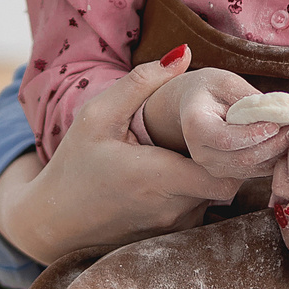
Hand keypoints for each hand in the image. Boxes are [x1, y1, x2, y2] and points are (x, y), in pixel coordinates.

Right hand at [0, 48, 240, 263]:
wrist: (53, 221)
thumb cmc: (74, 165)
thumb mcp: (97, 115)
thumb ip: (141, 83)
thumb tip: (184, 53)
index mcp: (158, 177)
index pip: (226, 172)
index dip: (235, 149)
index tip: (225, 124)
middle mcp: (173, 208)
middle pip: (226, 181)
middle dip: (226, 154)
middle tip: (212, 127)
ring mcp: (174, 226)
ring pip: (214, 195)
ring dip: (209, 170)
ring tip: (188, 146)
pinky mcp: (170, 235)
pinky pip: (198, 207)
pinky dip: (194, 188)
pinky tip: (173, 169)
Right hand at [143, 67, 288, 185]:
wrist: (192, 107)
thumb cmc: (208, 90)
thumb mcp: (225, 82)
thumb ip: (250, 97)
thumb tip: (284, 110)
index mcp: (195, 127)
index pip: (227, 139)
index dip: (254, 134)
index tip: (277, 124)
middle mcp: (201, 153)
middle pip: (243, 157)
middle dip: (274, 143)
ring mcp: (213, 168)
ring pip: (253, 167)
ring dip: (277, 151)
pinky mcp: (227, 174)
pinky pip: (256, 171)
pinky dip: (274, 158)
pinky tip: (284, 141)